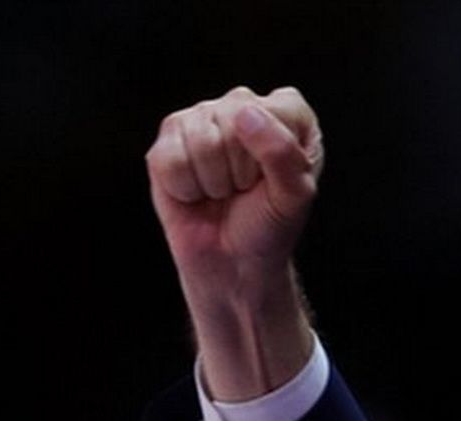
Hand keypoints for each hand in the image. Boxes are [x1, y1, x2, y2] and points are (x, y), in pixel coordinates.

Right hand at [145, 86, 321, 399]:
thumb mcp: (296, 195)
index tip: (278, 189)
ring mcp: (199, 127)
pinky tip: (195, 198)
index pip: (279, 107)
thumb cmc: (272, 236)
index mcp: (286, 116)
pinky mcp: (164, 149)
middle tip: (246, 198)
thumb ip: (284, 153)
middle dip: (242, 169)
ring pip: (197, 133)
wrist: (234, 273)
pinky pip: (168, 154)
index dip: (278, 154)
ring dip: (212, 179)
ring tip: (222, 199)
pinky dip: (182, 185)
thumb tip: (246, 115)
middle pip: (231, 118)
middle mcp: (241, 111)